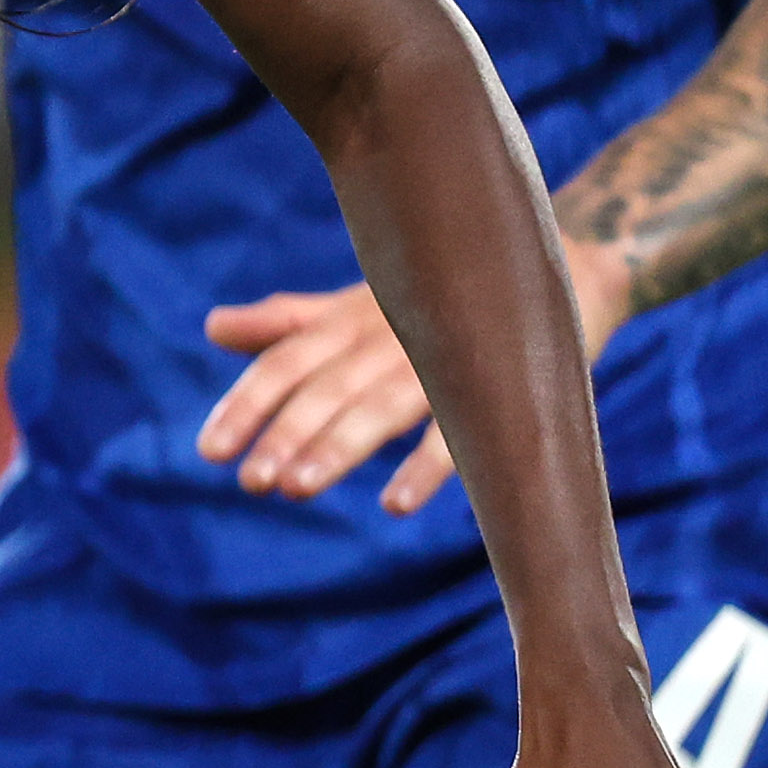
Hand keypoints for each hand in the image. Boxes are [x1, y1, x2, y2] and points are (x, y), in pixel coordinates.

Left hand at [198, 243, 630, 514]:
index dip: (248, 403)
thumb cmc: (436, 295)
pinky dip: (427, 463)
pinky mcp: (496, 383)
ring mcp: (441, 359)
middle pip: (327, 386)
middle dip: (286, 433)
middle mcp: (388, 336)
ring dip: (338, 446)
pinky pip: (459, 428)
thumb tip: (211, 327)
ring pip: (381, 406)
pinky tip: (394, 503)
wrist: (557, 264)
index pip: (287, 362)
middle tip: (248, 480)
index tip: (210, 450)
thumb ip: (288, 322)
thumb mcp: (356, 305)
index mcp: (350, 320)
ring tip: (293, 486)